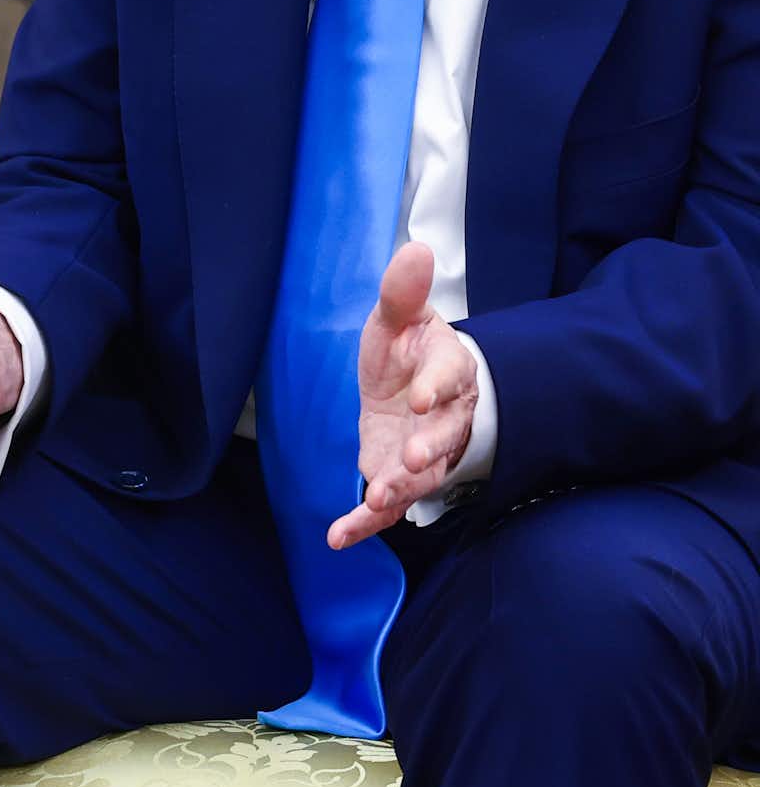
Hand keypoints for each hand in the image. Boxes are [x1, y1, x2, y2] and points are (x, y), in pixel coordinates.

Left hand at [328, 241, 479, 549]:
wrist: (411, 388)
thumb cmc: (408, 350)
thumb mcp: (400, 317)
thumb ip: (404, 292)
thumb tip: (415, 249)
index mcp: (448, 371)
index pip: (449, 378)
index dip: (437, 388)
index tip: (422, 397)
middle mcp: (443, 420)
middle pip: (441, 437)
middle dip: (427, 450)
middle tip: (410, 461)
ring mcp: (423, 454)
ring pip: (420, 478)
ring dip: (399, 491)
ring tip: (376, 500)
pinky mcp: (396, 478)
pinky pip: (385, 506)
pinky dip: (363, 524)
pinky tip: (336, 537)